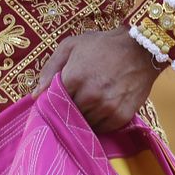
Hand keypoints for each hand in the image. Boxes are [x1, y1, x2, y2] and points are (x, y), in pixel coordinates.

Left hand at [35, 27, 161, 133]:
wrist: (139, 49)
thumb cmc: (101, 45)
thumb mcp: (71, 46)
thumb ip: (50, 68)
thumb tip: (36, 95)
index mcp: (74, 78)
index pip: (54, 101)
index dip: (53, 100)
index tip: (55, 98)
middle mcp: (90, 96)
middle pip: (69, 114)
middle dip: (67, 109)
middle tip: (72, 101)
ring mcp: (106, 108)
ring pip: (84, 124)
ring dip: (82, 117)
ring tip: (87, 105)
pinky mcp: (120, 117)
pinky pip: (102, 129)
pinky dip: (98, 123)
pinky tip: (99, 110)